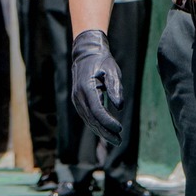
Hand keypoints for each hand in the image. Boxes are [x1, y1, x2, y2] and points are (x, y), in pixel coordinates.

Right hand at [71, 28, 124, 144]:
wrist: (86, 53)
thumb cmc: (102, 61)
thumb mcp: (112, 71)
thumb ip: (115, 88)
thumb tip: (119, 107)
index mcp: (86, 87)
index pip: (97, 110)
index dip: (108, 122)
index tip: (120, 128)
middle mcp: (79, 96)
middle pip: (92, 119)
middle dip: (105, 132)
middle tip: (118, 141)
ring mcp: (76, 100)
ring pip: (88, 120)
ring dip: (101, 131)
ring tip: (114, 140)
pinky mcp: (78, 102)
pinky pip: (87, 117)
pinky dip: (96, 125)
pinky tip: (106, 131)